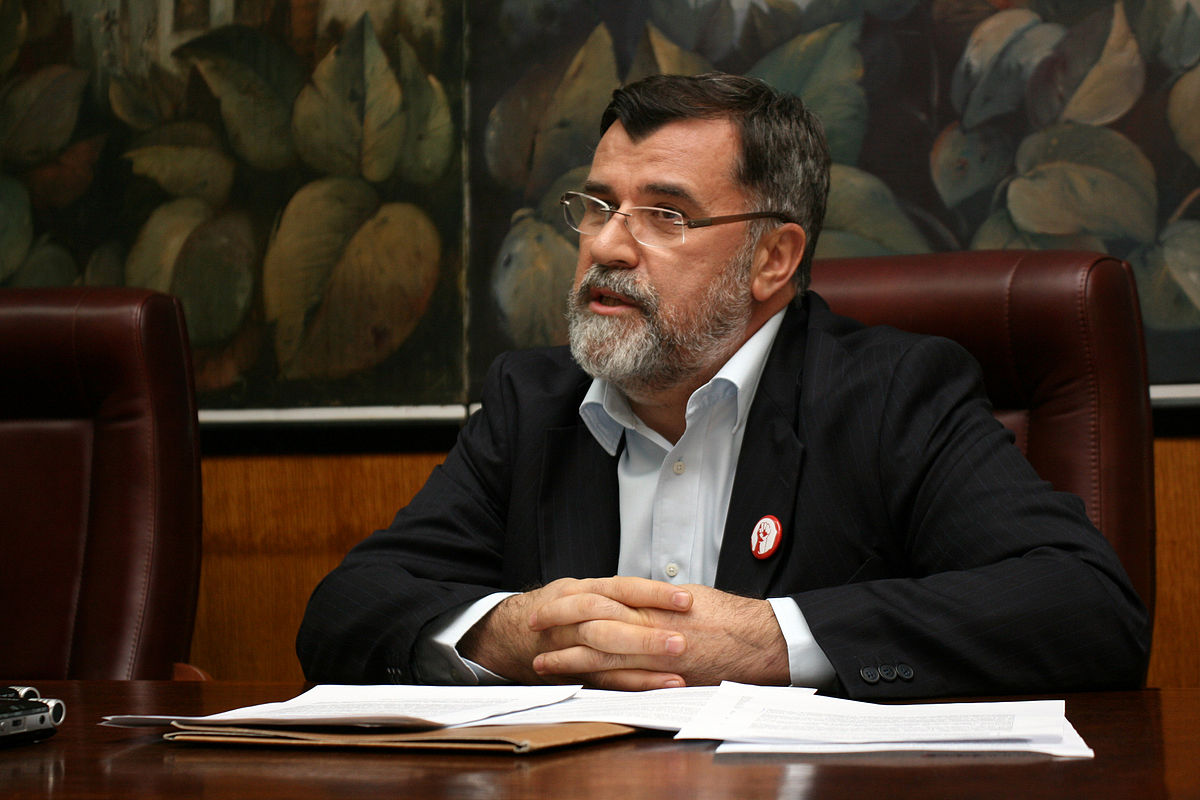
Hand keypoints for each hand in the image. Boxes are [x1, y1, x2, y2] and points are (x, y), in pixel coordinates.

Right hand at [457, 576, 693, 688]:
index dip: (654, 593)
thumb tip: (673, 596)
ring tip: (676, 675)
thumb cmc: (560, 607)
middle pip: (613, 622)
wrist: (511, 631)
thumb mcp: (585, 590)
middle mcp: (576, 615)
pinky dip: (631, 685)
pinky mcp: (572, 670)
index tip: (687, 600)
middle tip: (682, 641)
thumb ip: (619, 595)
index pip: (624, 588)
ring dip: (642, 665)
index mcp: (585, 590)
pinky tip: (659, 688)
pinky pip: (602, 679)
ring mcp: (571, 644)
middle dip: (648, 634)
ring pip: (605, 653)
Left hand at [531, 583, 789, 688]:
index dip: (568, 602)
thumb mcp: (684, 598)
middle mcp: (648, 622)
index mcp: (651, 599)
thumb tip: (631, 602)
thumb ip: (653, 602)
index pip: (598, 597)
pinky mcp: (663, 676)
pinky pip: (622, 681)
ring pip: (599, 654)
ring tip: (542, 664)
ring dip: (567, 659)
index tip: (546, 606)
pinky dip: (597, 683)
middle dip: (558, 626)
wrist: (758, 639)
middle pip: (589, 622)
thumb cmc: (726, 617)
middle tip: (532, 627)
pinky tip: (579, 686)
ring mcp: (654, 651)